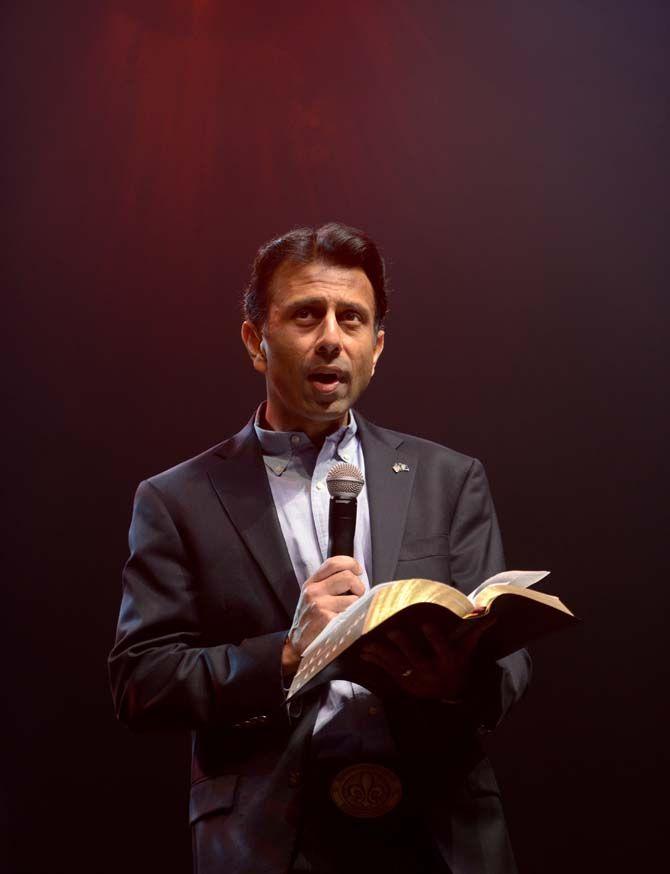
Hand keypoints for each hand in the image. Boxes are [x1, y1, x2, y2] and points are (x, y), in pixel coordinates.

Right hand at [282, 556, 364, 672]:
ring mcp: (320, 606)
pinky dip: (352, 619)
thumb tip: (354, 574)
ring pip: (354, 598)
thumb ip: (328, 582)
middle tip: (356, 596)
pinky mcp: (328, 620)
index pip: (334, 563)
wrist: (297, 643)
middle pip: (348, 577)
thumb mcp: (312, 595)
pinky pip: (351, 615)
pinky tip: (343, 624)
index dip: (351, 563)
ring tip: (346, 613)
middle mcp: (314, 592)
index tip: (358, 570)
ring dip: (356, 607)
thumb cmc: (309, 619)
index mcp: (312, 583)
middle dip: (358, 587)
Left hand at [359, 611, 495, 700]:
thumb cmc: (459, 663)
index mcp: (450, 661)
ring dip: (384, 655)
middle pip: (418, 660)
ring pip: (400, 667)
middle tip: (392, 631)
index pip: (443, 649)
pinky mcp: (406, 684)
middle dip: (404, 647)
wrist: (452, 695)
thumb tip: (492, 614)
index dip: (435, 638)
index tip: (426, 624)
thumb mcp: (468, 649)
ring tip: (370, 644)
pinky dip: (376, 662)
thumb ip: (476, 630)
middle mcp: (433, 672)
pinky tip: (364, 653)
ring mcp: (418, 680)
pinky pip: (389, 672)